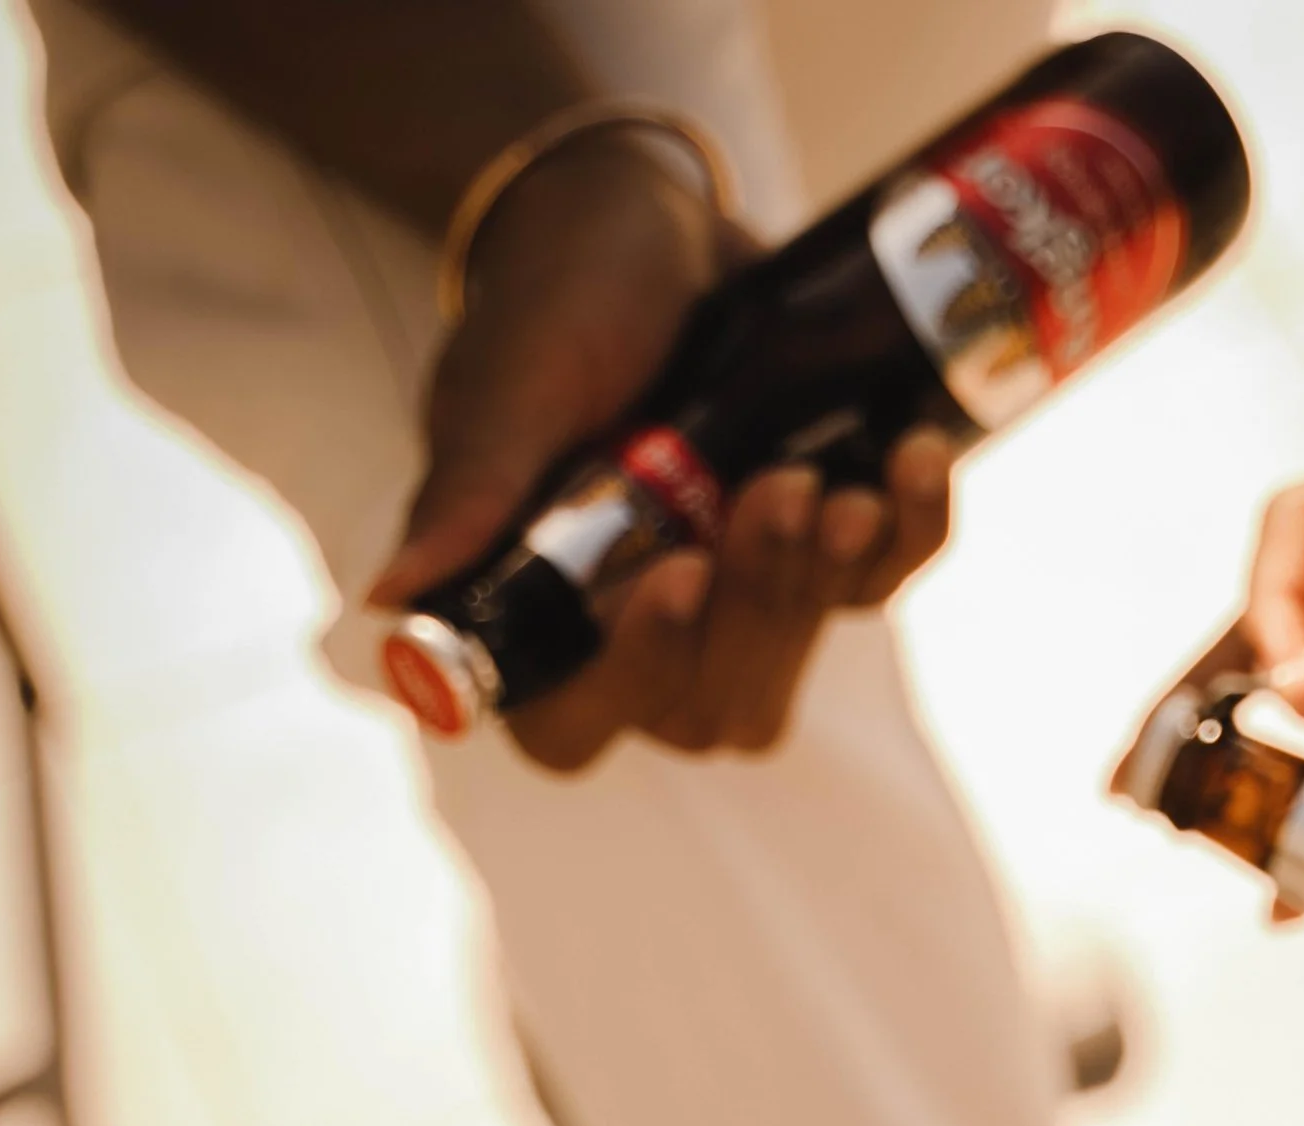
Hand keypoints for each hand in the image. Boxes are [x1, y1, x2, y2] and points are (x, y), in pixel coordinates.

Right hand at [368, 130, 952, 769]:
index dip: (630, 680)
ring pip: (791, 664)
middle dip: (756, 607)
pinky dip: (912, 530)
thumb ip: (473, 493)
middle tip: (773, 485)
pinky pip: (880, 586)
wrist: (650, 218)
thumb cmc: (559, 300)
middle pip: (709, 710)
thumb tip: (392, 601)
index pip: (570, 728)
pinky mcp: (817, 552)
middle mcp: (636, 634)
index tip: (679, 572)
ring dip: (822, 580)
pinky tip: (911, 453)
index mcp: (539, 615)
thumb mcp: (514, 380)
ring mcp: (736, 601)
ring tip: (829, 473)